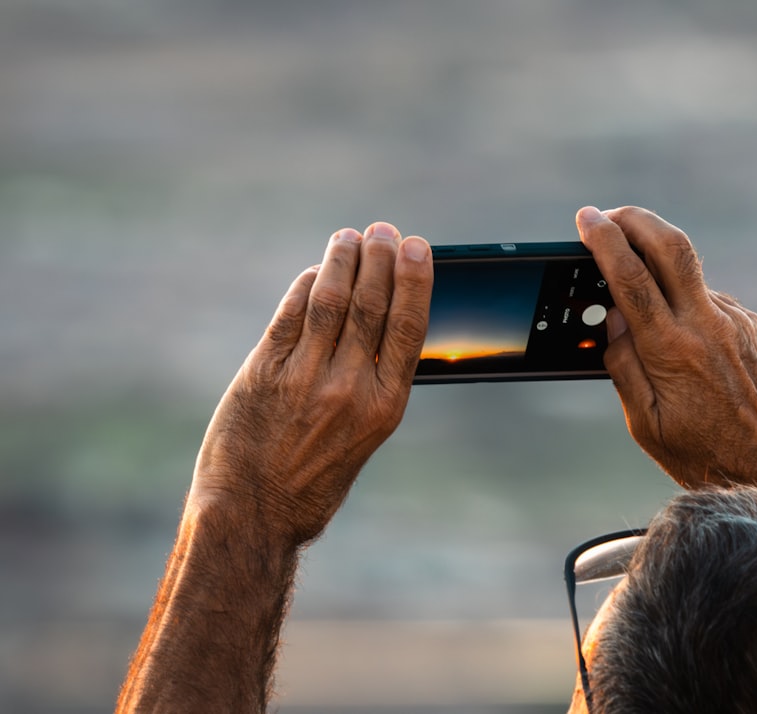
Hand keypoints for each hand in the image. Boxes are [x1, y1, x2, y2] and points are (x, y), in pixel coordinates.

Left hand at [188, 222, 432, 545]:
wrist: (253, 515)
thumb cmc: (314, 482)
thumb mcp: (362, 439)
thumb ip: (373, 385)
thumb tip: (383, 328)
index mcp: (383, 407)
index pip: (408, 327)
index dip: (414, 280)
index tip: (416, 247)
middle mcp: (348, 388)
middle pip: (371, 305)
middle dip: (379, 259)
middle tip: (382, 230)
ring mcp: (304, 378)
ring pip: (330, 301)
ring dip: (341, 262)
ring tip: (348, 237)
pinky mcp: (263, 372)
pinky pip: (289, 316)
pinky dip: (305, 287)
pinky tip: (314, 272)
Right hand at [576, 206, 756, 490]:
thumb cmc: (703, 454)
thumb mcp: (645, 424)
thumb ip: (623, 366)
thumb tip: (613, 318)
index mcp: (672, 352)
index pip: (631, 279)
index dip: (605, 241)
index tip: (586, 218)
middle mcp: (708, 326)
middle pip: (672, 246)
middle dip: (636, 219)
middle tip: (610, 214)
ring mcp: (737, 321)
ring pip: (690, 276)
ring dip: (659, 270)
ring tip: (640, 296)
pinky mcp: (754, 325)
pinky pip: (709, 301)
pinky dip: (685, 304)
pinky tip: (680, 337)